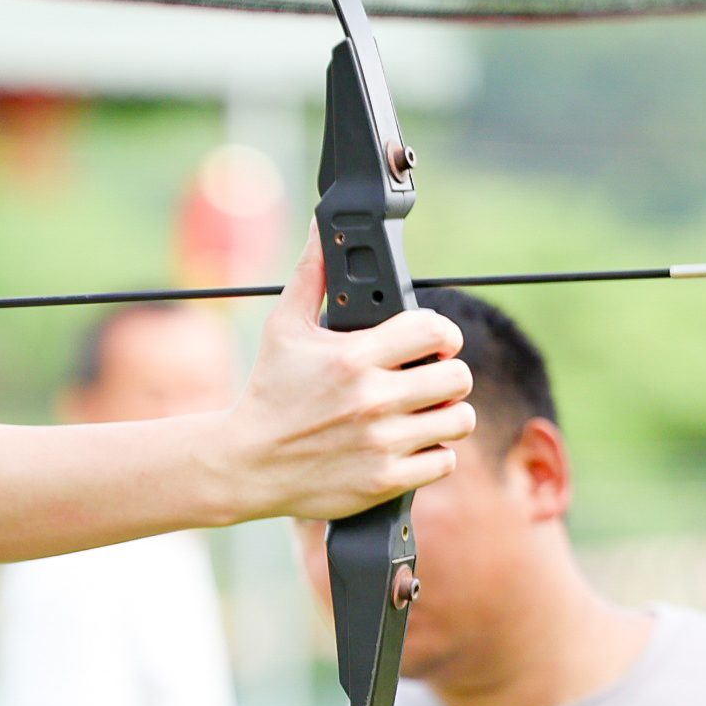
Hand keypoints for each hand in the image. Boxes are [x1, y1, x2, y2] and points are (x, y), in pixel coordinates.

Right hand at [218, 248, 473, 523]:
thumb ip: (310, 273)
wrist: (246, 464)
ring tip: (427, 414)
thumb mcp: (283, 327)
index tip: (435, 343)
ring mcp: (381, 442)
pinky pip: (444, 461)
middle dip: (448, 376)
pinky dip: (434, 454)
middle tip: (431, 381)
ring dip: (448, 415)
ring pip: (459, 420)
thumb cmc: (268, 393)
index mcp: (354, 356)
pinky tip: (411, 445)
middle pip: (458, 377)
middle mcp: (372, 399)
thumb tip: (321, 226)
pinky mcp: (384, 479)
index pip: (436, 331)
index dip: (443, 334)